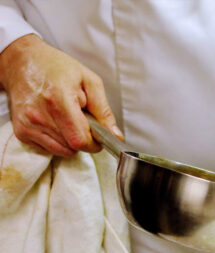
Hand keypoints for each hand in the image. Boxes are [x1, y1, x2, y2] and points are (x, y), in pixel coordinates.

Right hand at [0, 34, 120, 155]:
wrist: (22, 62)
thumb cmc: (57, 68)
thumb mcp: (89, 81)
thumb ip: (104, 111)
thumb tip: (115, 136)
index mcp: (58, 101)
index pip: (80, 140)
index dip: (94, 143)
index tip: (98, 136)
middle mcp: (39, 115)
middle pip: (72, 147)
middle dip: (84, 139)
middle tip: (82, 120)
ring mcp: (27, 125)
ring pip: (61, 151)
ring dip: (70, 141)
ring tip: (67, 119)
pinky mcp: (21, 132)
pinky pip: (48, 149)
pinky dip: (57, 141)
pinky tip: (55, 123)